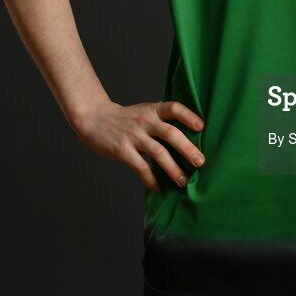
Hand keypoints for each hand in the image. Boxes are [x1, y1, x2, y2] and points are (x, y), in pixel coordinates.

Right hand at [72, 100, 204, 191]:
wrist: (94, 118)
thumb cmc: (126, 118)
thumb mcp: (145, 111)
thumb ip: (162, 120)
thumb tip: (189, 138)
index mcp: (153, 110)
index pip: (174, 108)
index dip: (189, 116)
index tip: (201, 127)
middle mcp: (145, 121)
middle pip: (170, 133)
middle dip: (187, 148)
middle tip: (200, 162)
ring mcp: (133, 136)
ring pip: (158, 153)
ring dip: (173, 169)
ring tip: (183, 181)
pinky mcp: (122, 150)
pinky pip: (140, 167)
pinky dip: (150, 179)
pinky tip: (158, 187)